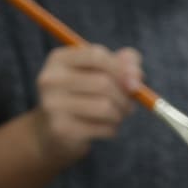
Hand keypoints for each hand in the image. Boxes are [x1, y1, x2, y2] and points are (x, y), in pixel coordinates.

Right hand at [31, 44, 141, 164]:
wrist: (54, 131)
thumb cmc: (83, 96)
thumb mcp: (100, 73)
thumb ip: (123, 64)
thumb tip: (136, 74)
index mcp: (59, 59)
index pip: (96, 55)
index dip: (122, 69)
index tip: (136, 83)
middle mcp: (51, 79)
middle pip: (103, 83)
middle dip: (125, 97)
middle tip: (128, 106)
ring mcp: (53, 104)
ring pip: (105, 107)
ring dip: (120, 114)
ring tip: (116, 116)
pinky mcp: (62, 129)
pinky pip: (103, 128)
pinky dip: (112, 129)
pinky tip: (104, 128)